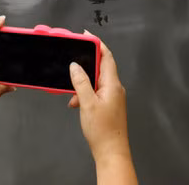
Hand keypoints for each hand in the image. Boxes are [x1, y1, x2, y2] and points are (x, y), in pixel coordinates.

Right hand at [69, 40, 130, 161]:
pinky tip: (76, 103)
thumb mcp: (87, 103)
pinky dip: (85, 94)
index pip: (107, 56)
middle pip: (101, 67)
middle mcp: (115, 88)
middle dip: (86, 63)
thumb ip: (81, 82)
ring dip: (83, 83)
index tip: (86, 35)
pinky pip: (95, 92)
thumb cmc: (103, 130)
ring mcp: (113, 97)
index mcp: (113, 84)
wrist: (111, 152)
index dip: (97, 44)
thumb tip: (75, 66)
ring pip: (96, 81)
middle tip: (74, 58)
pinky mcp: (109, 105)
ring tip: (73, 93)